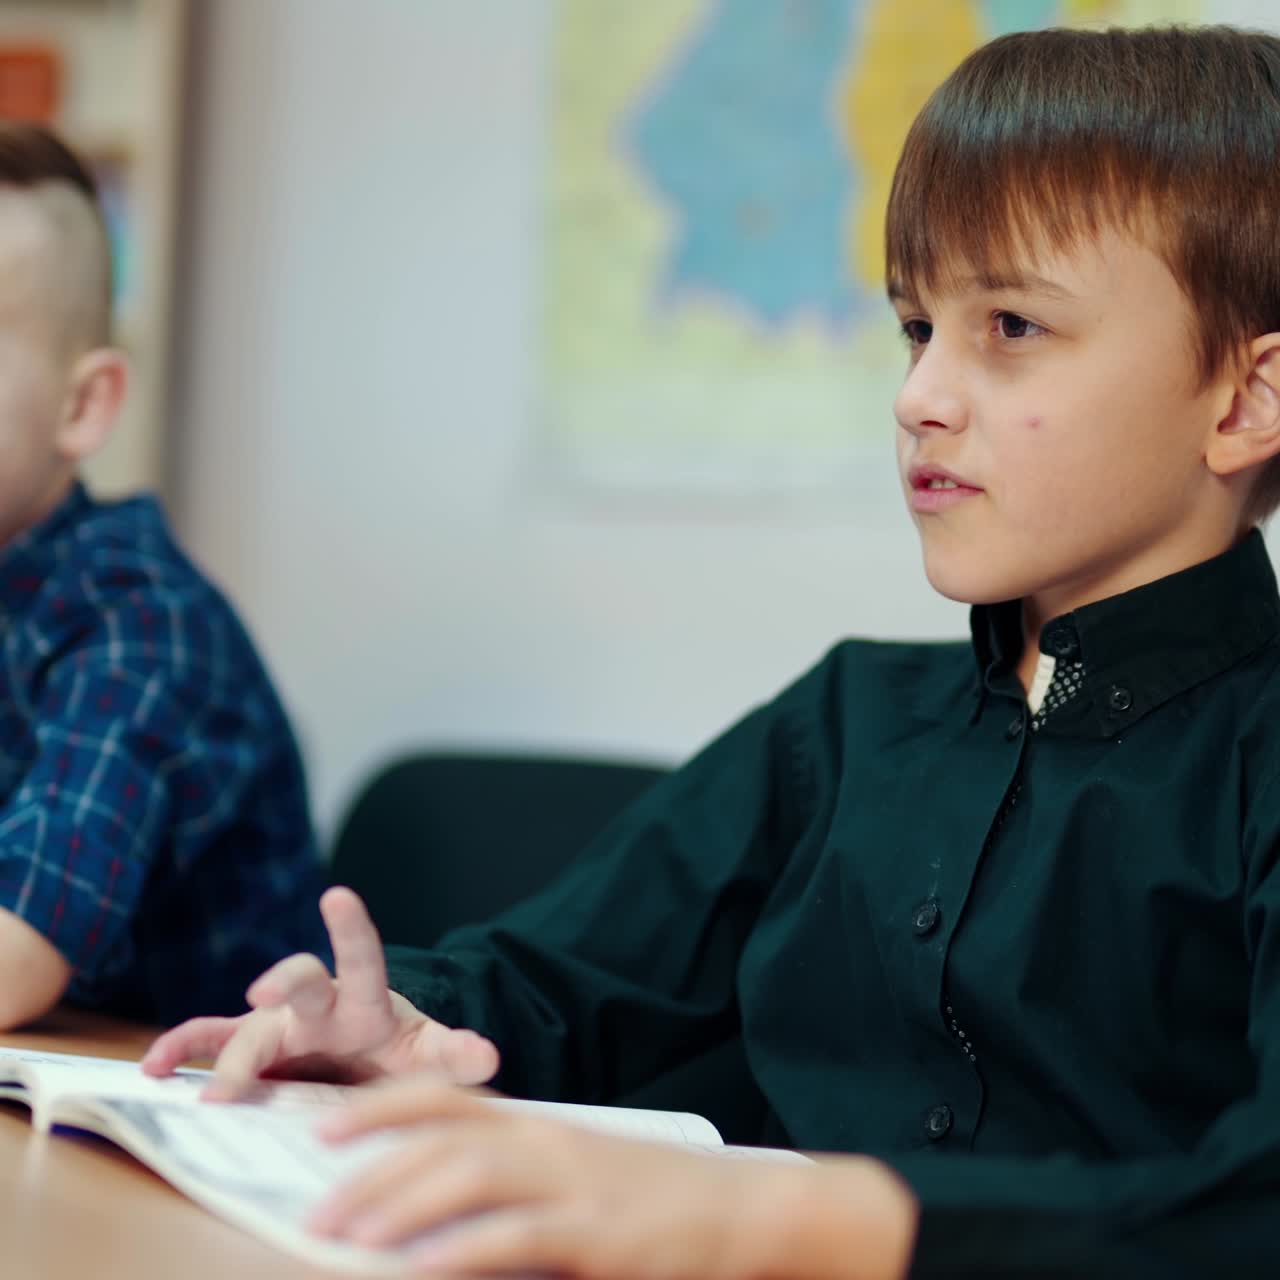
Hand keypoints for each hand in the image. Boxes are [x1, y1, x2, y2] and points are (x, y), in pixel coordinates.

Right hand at [140, 886, 498, 1098]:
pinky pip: (211, 1045)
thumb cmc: (396, 1051)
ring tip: (174, 1064)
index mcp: (365, 1002)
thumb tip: (489, 1052)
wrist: (368, 1061)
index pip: (362, 958)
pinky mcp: (254, 1049)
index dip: (351, 929)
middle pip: (300, 983)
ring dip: (215, 1044)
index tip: (338, 895)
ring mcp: (280, 1026)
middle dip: (284, 982)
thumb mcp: (428, 1055)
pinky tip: (154, 1068)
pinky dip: (183, 1051)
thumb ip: (454, 1052)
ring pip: (243, 1025)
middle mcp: (318, 1005)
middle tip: (265, 995)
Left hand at [308, 1078, 918, 1278]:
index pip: (444, 1100)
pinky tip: (422, 1269)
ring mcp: (571, 1184)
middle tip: (314, 1206)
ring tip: (347, 1234)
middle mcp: (545, 1142)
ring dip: (401, 1205)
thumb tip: (441, 1211)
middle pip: (442, 1140)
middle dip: (371, 1169)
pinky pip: (516, 1238)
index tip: (323, 1126)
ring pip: (469, 1178)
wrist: (738, 1206)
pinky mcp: (595, 1232)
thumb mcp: (578, 1172)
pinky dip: (464, 1251)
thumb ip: (517, 1180)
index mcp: (537, 1125)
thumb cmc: (651, 1194)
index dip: (380, 1107)